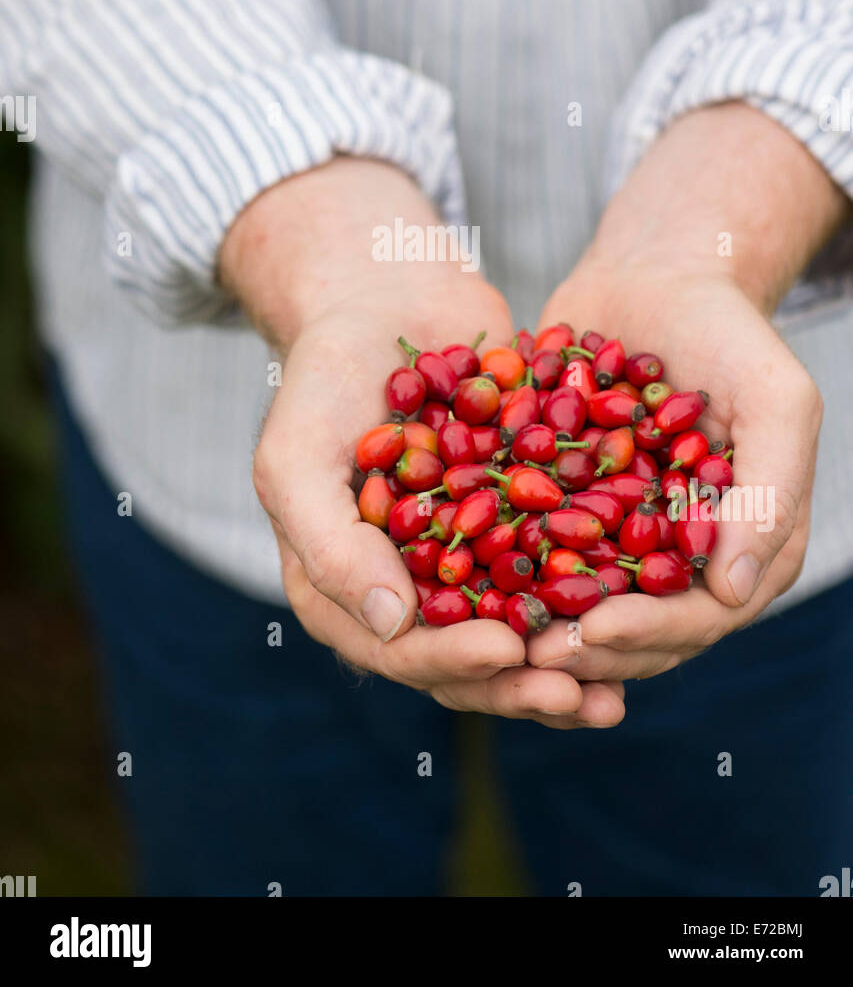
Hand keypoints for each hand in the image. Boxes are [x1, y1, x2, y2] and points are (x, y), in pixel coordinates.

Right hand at [221, 157, 624, 727]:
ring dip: (568, 662)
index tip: (506, 651)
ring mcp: (467, 552)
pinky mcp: (520, 515)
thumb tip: (392, 625)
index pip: (395, 650)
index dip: (450, 663)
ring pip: (521, 626)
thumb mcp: (298, 457)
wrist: (388, 294)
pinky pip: (560, 565)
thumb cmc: (326, 375)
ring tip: (621, 685)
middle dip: (522, 684)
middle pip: (466, 658)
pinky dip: (597, 590)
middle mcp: (408, 584)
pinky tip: (646, 603)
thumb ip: (330, 544)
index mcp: (344, 585)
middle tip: (578, 696)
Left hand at [527, 263, 819, 680]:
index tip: (597, 630)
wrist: (652, 275)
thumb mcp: (775, 400)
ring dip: (538, 625)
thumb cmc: (727, 331)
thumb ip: (770, 493)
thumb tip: (734, 592)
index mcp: (742, 546)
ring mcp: (618, 534)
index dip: (651, 633)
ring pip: (578, 603)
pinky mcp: (563, 506)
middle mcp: (681, 554)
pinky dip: (498, 567)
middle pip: (635, 629)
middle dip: (586, 645)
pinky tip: (456, 577)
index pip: (702, 617)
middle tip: (532, 650)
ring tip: (490, 632)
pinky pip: (529, 548)